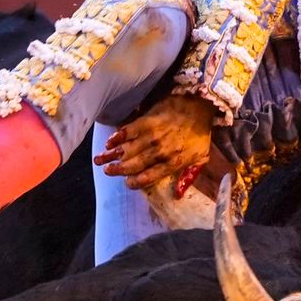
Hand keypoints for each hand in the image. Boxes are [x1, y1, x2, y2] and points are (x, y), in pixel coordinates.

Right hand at [93, 94, 214, 191]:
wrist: (201, 106)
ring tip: (99, 159)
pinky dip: (117, 137)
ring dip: (111, 155)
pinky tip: (109, 142)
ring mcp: (152, 136)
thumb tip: (177, 194)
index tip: (126, 183)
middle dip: (117, 170)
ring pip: (127, 149)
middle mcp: (160, 151)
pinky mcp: (147, 121)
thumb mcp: (201, 158)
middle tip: (106, 171)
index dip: (135, 182)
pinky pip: (128, 131)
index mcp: (173, 163)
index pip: (149, 177)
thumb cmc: (200, 134)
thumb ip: (188, 176)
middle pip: (133, 164)